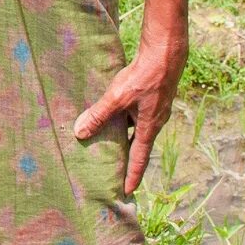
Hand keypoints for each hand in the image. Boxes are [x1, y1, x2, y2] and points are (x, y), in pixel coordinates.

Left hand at [75, 40, 186, 194]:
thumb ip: (98, 115)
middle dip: (127, 157)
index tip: (128, 191)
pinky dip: (126, 116)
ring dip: (124, 134)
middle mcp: (155, 121)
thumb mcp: (117, 98)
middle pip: (138, 144)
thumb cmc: (143, 77)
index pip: (139, 159)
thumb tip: (79, 133)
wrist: (165, 53)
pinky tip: (114, 111)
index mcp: (149, 127)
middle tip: (116, 170)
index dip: (132, 175)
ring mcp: (156, 108)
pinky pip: (137, 112)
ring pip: (137, 126)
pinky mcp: (153, 95)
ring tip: (108, 141)